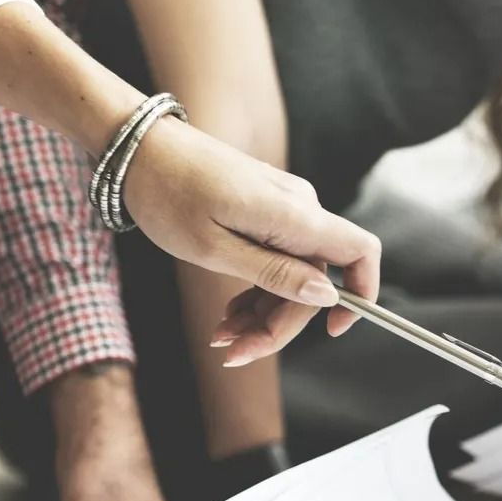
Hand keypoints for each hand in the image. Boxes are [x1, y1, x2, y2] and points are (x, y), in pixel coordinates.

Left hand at [126, 119, 380, 366]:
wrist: (140, 149)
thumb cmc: (169, 195)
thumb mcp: (214, 248)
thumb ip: (275, 273)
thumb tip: (327, 294)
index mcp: (293, 216)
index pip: (361, 252)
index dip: (361, 295)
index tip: (332, 330)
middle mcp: (299, 209)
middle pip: (317, 280)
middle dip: (281, 323)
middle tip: (235, 351)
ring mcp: (283, 209)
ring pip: (294, 276)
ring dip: (263, 314)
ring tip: (222, 338)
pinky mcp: (266, 211)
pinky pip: (277, 260)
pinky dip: (256, 292)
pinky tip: (229, 314)